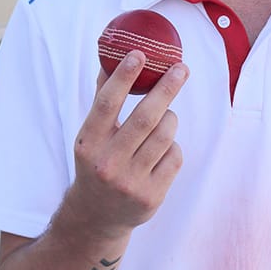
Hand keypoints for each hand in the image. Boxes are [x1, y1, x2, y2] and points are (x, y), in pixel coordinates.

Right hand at [68, 50, 188, 236]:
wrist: (96, 216)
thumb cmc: (99, 160)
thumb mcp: (93, 135)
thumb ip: (104, 99)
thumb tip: (113, 57)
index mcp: (88, 143)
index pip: (107, 104)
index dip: (123, 77)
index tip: (139, 54)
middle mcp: (107, 163)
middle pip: (145, 117)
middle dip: (167, 88)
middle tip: (181, 68)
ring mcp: (130, 182)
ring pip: (165, 135)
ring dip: (171, 118)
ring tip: (166, 115)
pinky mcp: (151, 196)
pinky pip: (175, 156)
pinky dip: (173, 145)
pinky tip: (162, 150)